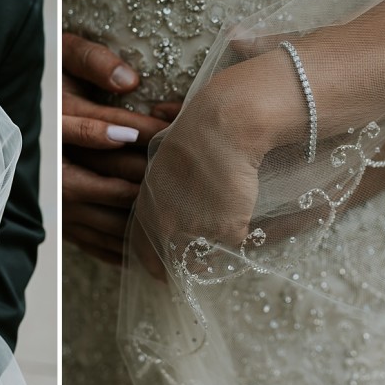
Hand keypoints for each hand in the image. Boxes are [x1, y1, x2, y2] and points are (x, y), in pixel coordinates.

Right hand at [61, 33, 174, 260]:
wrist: (18, 105)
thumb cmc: (51, 75)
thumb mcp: (62, 53)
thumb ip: (91, 59)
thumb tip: (129, 80)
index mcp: (51, 122)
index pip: (95, 130)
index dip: (137, 133)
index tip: (171, 135)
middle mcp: (51, 167)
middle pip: (105, 180)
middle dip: (148, 183)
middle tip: (190, 188)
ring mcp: (57, 199)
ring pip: (103, 217)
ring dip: (141, 224)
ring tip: (181, 229)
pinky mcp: (61, 220)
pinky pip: (94, 241)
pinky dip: (123, 249)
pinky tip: (152, 254)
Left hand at [134, 77, 263, 268]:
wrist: (226, 126)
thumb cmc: (198, 126)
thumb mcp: (166, 143)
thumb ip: (161, 157)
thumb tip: (156, 112)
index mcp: (148, 202)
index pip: (141, 242)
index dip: (151, 259)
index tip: (159, 271)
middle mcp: (167, 221)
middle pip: (172, 257)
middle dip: (181, 267)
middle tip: (191, 273)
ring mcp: (197, 228)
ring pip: (203, 253)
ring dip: (209, 254)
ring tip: (219, 253)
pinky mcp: (227, 230)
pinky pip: (233, 242)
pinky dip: (238, 235)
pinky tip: (243, 226)